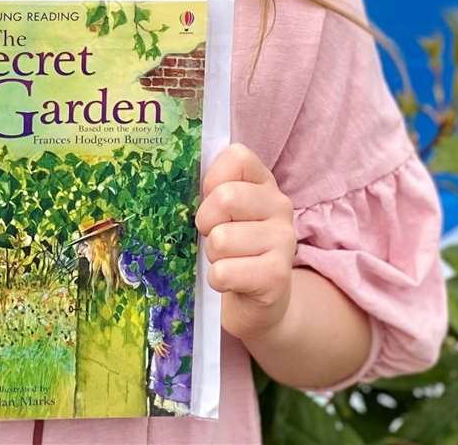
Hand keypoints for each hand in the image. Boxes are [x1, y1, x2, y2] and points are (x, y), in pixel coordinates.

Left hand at [195, 143, 296, 342]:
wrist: (258, 301)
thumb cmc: (232, 248)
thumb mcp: (222, 213)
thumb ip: (210, 190)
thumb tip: (174, 177)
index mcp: (264, 182)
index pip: (237, 156)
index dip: (213, 180)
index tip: (212, 201)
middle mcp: (280, 206)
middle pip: (226, 197)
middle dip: (206, 222)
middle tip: (214, 236)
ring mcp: (284, 240)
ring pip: (221, 239)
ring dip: (212, 255)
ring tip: (226, 260)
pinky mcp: (277, 275)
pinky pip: (224, 272)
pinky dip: (217, 280)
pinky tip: (231, 281)